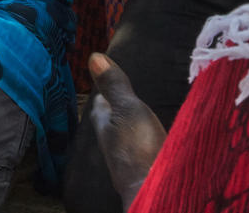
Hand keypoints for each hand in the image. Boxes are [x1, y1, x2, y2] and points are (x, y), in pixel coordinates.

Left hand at [89, 53, 165, 210]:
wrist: (151, 191)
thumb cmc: (136, 149)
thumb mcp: (127, 109)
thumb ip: (114, 86)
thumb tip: (93, 56)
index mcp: (105, 124)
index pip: (101, 103)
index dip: (105, 90)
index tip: (107, 76)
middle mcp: (113, 141)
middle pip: (113, 119)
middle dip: (117, 108)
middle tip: (122, 95)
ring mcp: (127, 158)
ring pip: (127, 135)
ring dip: (132, 125)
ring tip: (139, 115)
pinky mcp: (144, 169)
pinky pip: (142, 149)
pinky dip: (146, 141)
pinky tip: (155, 141)